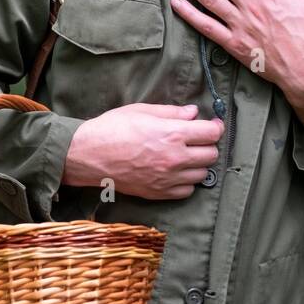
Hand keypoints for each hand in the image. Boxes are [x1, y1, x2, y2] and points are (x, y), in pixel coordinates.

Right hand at [63, 103, 223, 200]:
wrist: (88, 155)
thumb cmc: (112, 128)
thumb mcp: (141, 111)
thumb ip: (172, 113)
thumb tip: (193, 113)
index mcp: (172, 134)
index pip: (211, 133)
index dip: (215, 126)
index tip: (211, 124)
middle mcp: (174, 158)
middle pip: (211, 155)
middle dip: (207, 145)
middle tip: (197, 139)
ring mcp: (167, 179)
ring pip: (202, 174)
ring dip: (198, 164)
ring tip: (185, 156)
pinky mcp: (159, 193)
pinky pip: (187, 191)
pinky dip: (186, 182)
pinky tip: (175, 172)